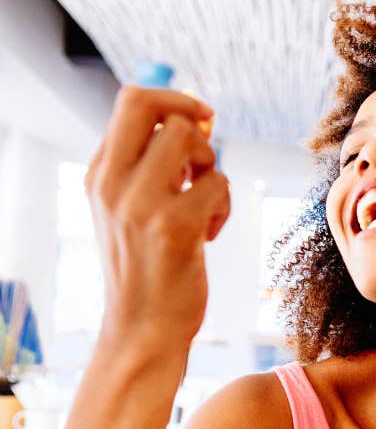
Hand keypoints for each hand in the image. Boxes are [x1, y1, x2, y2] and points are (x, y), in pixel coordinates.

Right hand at [85, 86, 230, 347]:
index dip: (174, 99)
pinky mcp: (175, 228)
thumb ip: (149, 166)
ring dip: (210, 169)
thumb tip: (196, 118)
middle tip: (201, 161)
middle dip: (192, 122)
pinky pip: (218, 184)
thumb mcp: (130, 211)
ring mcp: (141, 205)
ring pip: (191, 141)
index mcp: (99, 175)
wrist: (142, 329)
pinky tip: (208, 234)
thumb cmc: (148, 269)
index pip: (131, 102)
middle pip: (154, 107)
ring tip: (204, 205)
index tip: (201, 119)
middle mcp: (113, 184)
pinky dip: (223, 205)